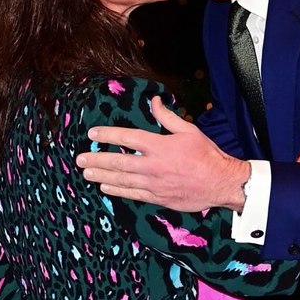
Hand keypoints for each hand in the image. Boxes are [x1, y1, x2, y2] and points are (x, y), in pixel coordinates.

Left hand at [76, 96, 249, 211]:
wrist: (220, 183)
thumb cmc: (207, 155)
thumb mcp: (189, 131)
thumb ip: (168, 117)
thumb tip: (154, 102)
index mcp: (160, 146)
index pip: (128, 137)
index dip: (108, 134)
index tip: (92, 133)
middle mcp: (153, 165)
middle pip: (119, 161)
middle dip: (97, 159)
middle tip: (80, 159)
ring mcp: (154, 184)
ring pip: (122, 179)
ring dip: (102, 175)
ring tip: (86, 172)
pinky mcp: (158, 197)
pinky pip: (132, 194)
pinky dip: (117, 190)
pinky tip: (105, 187)